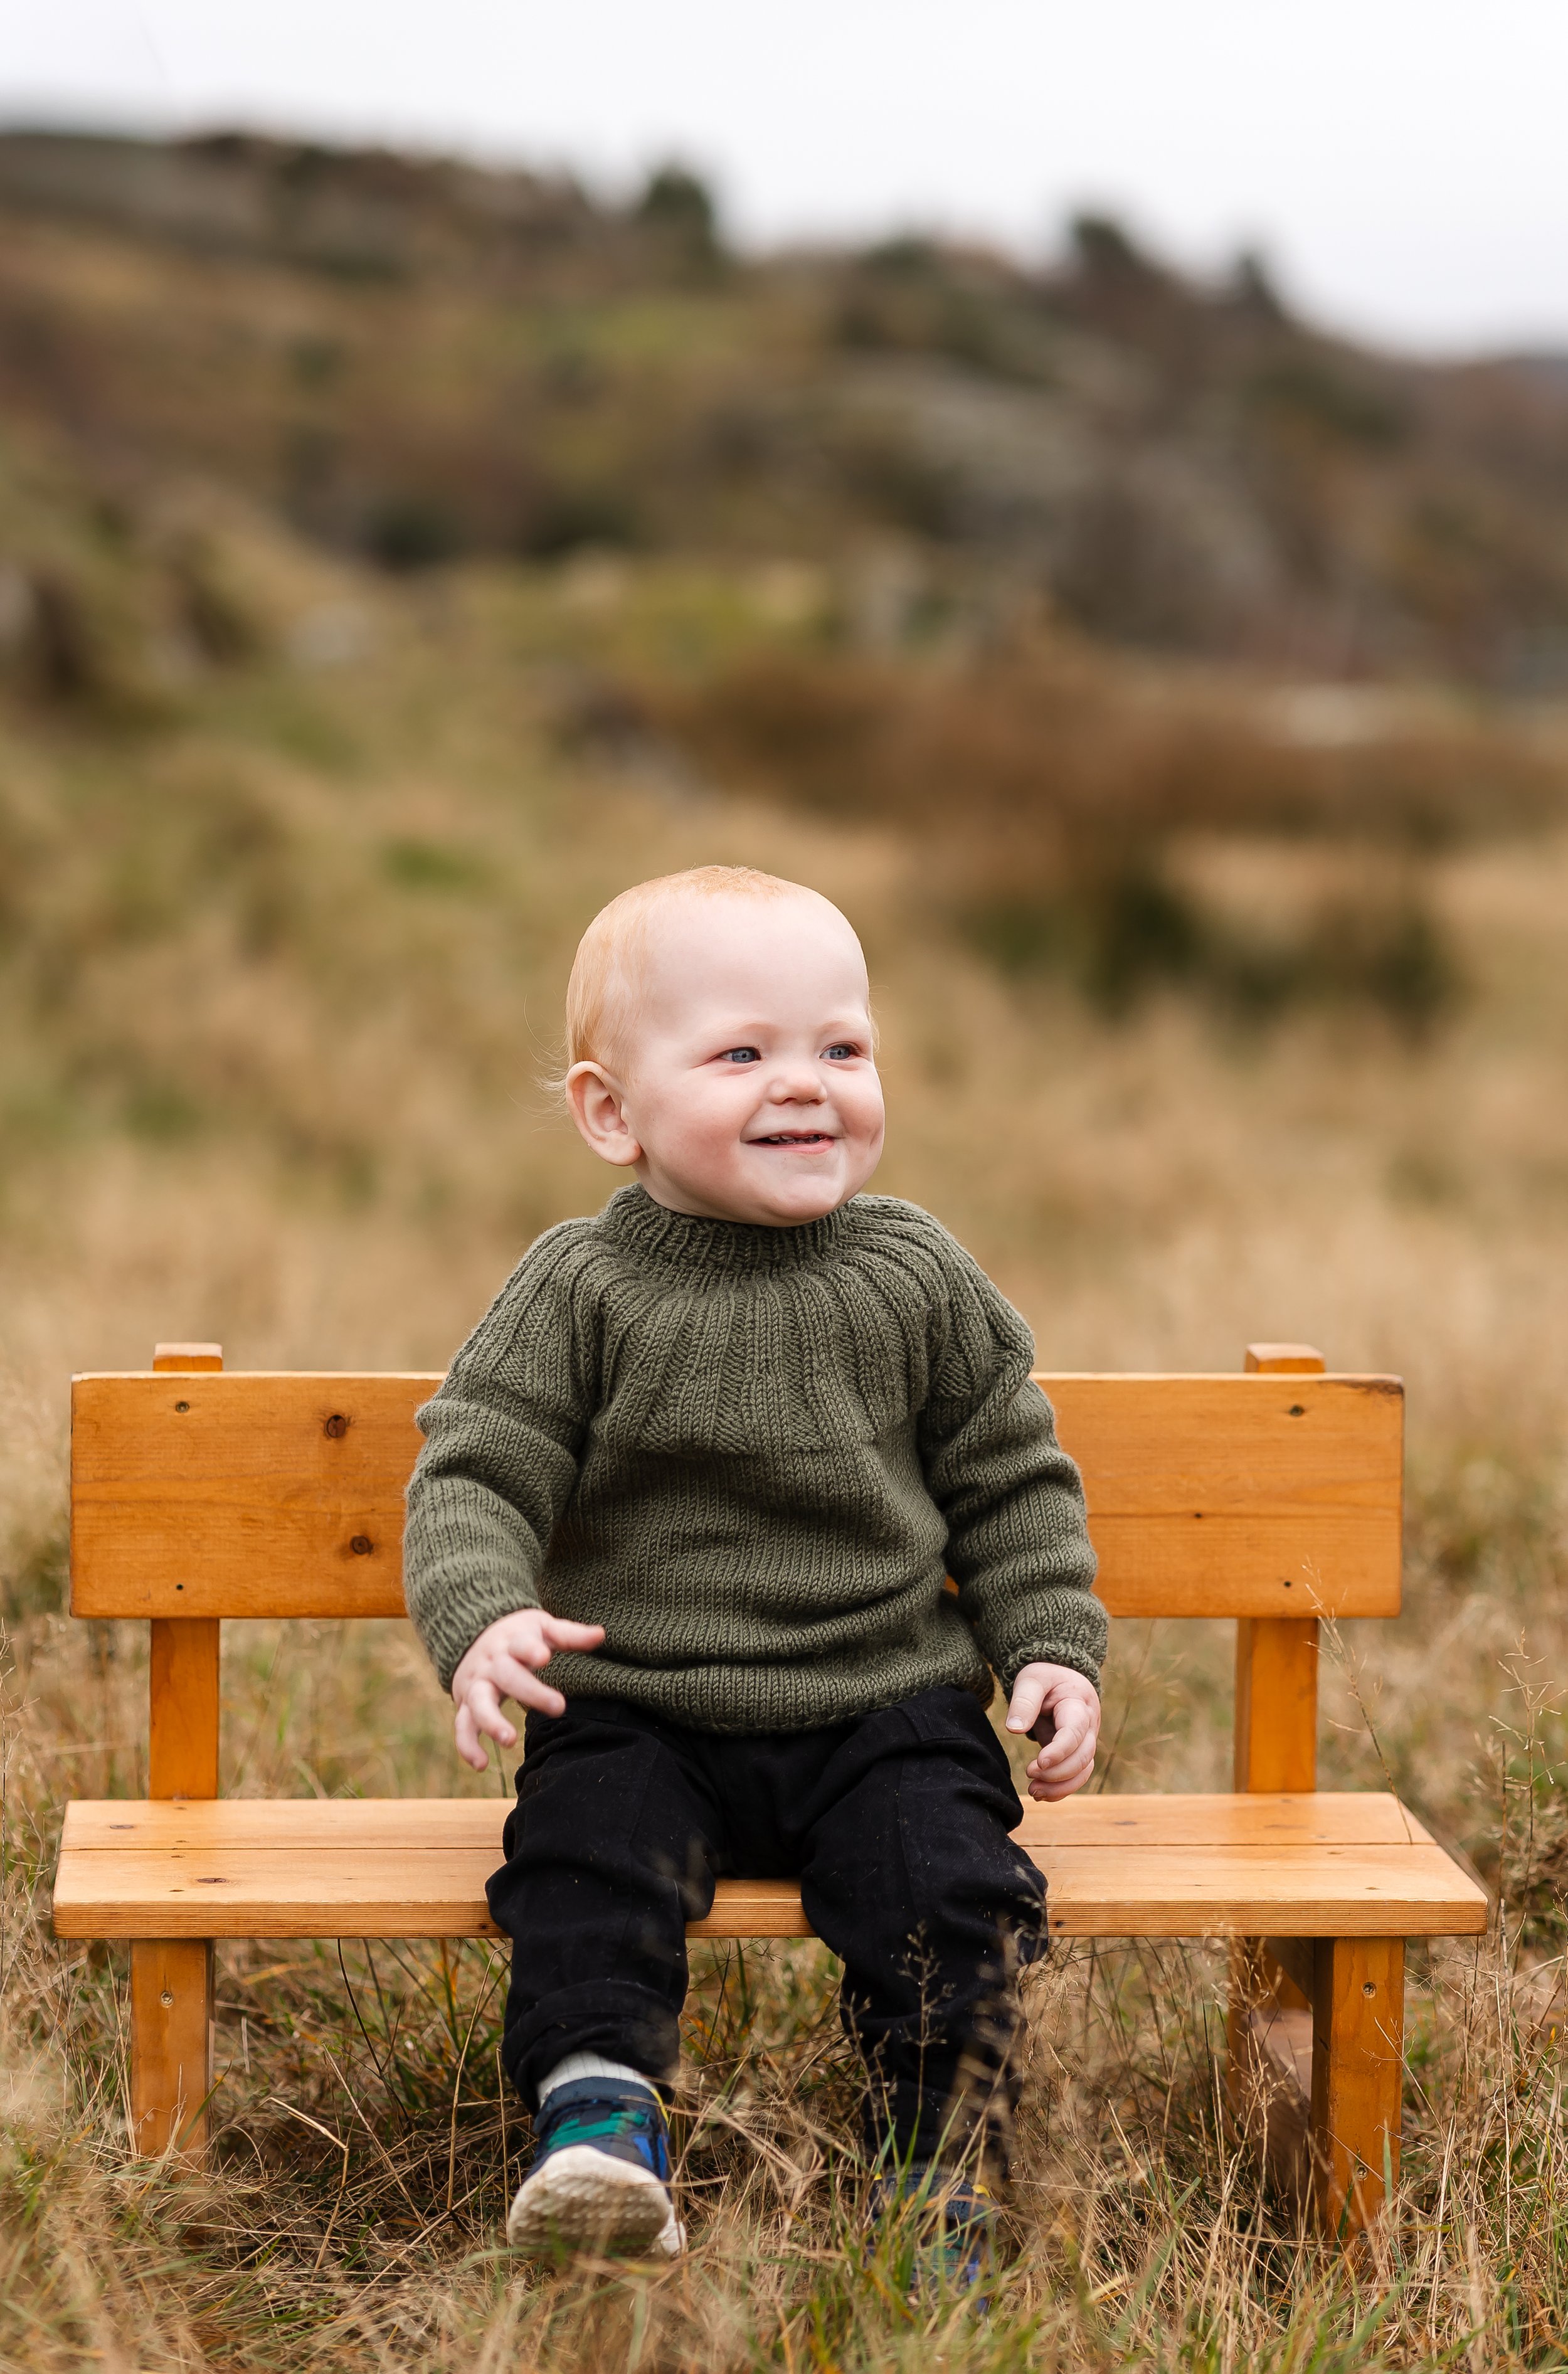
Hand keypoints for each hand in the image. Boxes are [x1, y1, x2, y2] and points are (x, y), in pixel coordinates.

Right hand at [450, 1608, 603, 1771]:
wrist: (473, 1638)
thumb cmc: (519, 1636)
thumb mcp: (541, 1628)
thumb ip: (569, 1635)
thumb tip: (601, 1635)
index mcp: (511, 1642)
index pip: (520, 1644)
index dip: (529, 1650)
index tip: (544, 1657)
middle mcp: (491, 1664)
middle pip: (506, 1675)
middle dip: (530, 1692)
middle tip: (559, 1707)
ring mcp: (476, 1685)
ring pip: (478, 1702)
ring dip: (491, 1721)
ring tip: (510, 1740)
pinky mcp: (465, 1704)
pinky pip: (462, 1726)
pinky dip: (467, 1745)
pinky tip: (481, 1764)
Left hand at [1004, 1662, 1100, 1801]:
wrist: (1061, 1678)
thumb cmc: (1045, 1677)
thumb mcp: (1031, 1679)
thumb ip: (1024, 1701)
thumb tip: (1013, 1728)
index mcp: (1078, 1704)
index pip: (1075, 1733)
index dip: (1060, 1751)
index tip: (1039, 1763)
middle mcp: (1089, 1726)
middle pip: (1083, 1756)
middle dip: (1058, 1772)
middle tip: (1029, 1773)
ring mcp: (1086, 1741)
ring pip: (1084, 1771)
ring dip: (1060, 1786)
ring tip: (1033, 1791)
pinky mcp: (1077, 1752)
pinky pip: (1077, 1776)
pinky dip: (1062, 1788)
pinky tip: (1041, 1793)